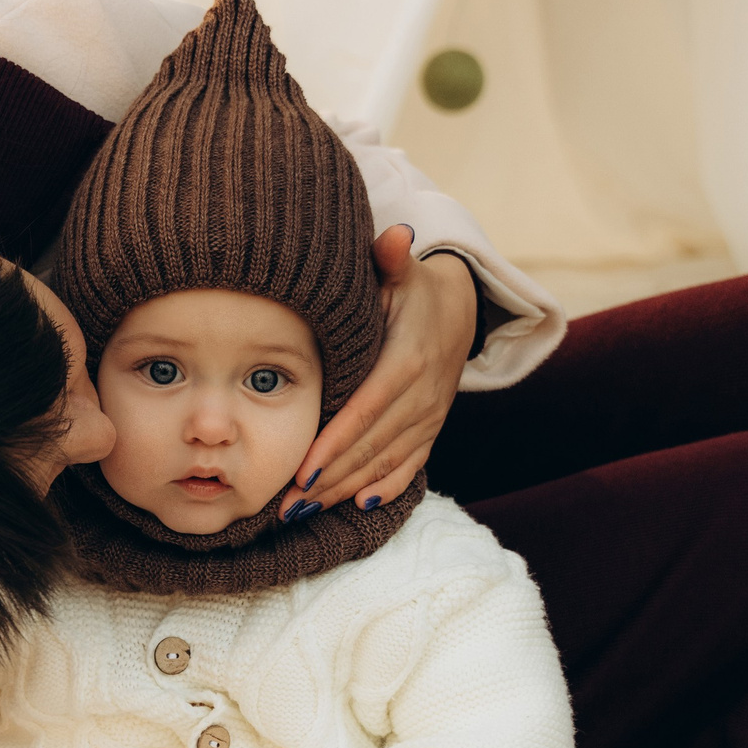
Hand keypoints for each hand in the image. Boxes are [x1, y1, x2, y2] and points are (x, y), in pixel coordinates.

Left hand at [280, 225, 474, 518]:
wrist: (460, 308)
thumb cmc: (411, 288)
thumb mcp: (401, 270)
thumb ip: (391, 258)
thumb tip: (395, 236)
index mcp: (408, 360)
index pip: (366, 410)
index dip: (336, 443)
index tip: (303, 470)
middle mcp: (424, 395)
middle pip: (372, 446)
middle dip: (330, 478)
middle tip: (287, 504)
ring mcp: (431, 415)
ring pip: (388, 462)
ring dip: (347, 489)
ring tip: (305, 511)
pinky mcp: (433, 428)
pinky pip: (413, 465)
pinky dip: (388, 487)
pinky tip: (359, 505)